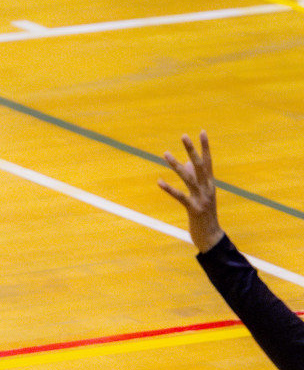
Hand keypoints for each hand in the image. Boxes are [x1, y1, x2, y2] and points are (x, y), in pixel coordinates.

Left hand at [157, 130, 224, 251]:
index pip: (208, 162)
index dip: (205, 147)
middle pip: (200, 165)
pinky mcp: (194, 209)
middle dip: (192, 150)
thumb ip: (196, 179)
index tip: (202, 132)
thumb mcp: (202, 195)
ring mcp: (202, 199)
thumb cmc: (205, 215)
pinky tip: (159, 181)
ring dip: (176, 165)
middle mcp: (208, 188)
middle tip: (184, 135)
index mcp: (210, 184)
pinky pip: (180, 197)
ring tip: (165, 153)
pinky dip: (170, 189)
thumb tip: (189, 163)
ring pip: (189, 178)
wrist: (212, 237)